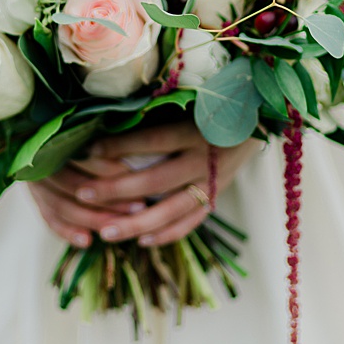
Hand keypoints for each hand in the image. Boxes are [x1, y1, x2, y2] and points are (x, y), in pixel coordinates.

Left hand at [29, 121, 261, 247]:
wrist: (260, 122)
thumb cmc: (214, 106)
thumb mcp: (191, 102)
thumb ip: (158, 112)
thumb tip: (107, 118)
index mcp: (197, 129)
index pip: (153, 139)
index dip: (120, 146)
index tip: (87, 150)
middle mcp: (205, 158)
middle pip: (156, 179)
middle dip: (117, 189)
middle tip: (83, 194)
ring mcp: (213, 182)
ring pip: (172, 210)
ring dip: (136, 223)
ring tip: (104, 233)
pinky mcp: (217, 197)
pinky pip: (191, 222)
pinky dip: (167, 234)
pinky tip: (141, 241)